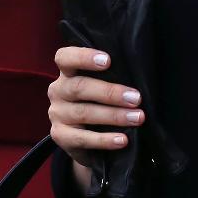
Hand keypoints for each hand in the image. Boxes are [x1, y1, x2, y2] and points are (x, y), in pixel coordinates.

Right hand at [48, 46, 144, 188]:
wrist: (90, 140)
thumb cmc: (102, 100)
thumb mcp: (104, 84)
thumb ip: (112, 76)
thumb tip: (139, 75)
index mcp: (67, 71)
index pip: (65, 58)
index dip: (84, 57)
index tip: (108, 60)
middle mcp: (58, 90)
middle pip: (79, 87)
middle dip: (110, 92)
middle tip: (136, 98)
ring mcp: (57, 114)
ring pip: (84, 113)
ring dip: (114, 116)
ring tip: (137, 118)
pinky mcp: (60, 136)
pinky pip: (82, 138)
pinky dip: (104, 139)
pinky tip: (122, 140)